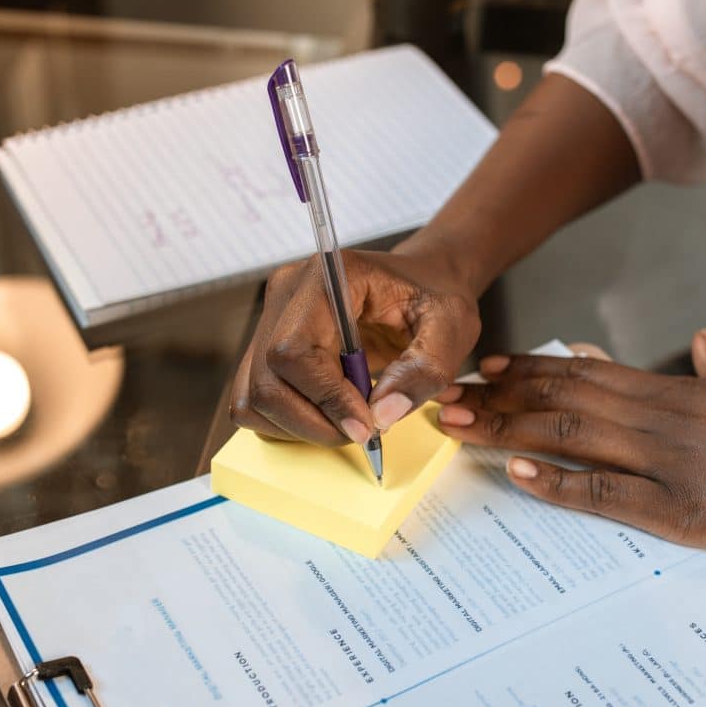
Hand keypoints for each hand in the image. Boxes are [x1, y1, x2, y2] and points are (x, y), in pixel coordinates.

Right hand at [230, 242, 479, 444]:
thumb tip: (382, 416)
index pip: (294, 350)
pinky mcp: (267, 346)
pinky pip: (255, 400)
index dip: (326, 398)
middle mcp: (287, 294)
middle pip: (267, 380)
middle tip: (363, 430)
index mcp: (328, 277)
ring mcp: (271, 319)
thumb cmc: (435, 296)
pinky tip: (328, 413)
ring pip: (254, 397)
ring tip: (349, 420)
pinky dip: (288, 422)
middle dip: (314, 422)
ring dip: (300, 426)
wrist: (421, 282)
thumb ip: (423, 370)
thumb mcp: (451, 328)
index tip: (366, 425)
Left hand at [436, 331, 705, 550]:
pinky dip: (556, 481)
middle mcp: (658, 416)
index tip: (486, 366)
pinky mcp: (677, 507)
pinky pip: (603, 491)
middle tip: (447, 394)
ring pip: (570, 433)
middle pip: (562, 398)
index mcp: (673, 392)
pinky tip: (516, 472)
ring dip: (507, 427)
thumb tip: (700, 344)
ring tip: (459, 424)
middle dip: (499, 397)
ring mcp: (664, 460)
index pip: (585, 371)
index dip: (529, 369)